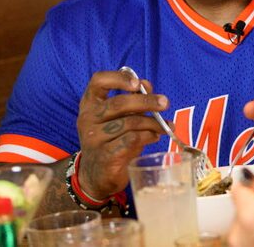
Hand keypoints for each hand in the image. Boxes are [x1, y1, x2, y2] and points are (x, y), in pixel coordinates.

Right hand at [76, 70, 169, 199]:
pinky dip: (148, 136)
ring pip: (130, 123)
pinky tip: (154, 137)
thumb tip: (146, 84)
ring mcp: (94, 138)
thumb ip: (131, 99)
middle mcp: (88, 119)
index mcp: (90, 104)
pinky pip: (132, 139)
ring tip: (164, 126)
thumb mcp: (118, 117)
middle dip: (147, 101)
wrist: (97, 175)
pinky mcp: (105, 156)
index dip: (119, 78)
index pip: (98, 81)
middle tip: (165, 103)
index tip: (138, 83)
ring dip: (153, 123)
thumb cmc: (111, 140)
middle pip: (119, 103)